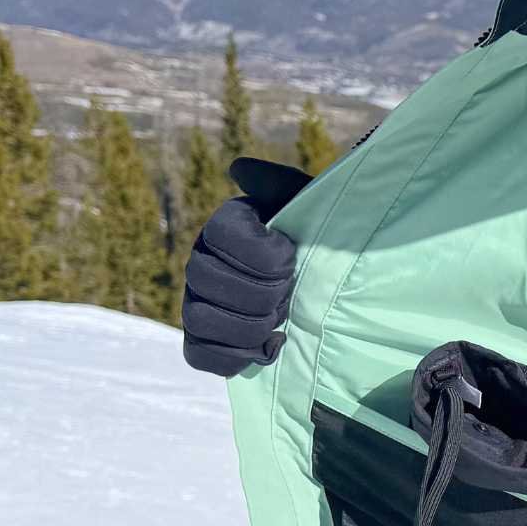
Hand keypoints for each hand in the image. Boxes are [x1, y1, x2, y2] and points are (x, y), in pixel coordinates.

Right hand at [182, 185, 302, 377]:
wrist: (329, 280)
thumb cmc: (319, 237)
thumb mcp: (308, 204)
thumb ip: (277, 184)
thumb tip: (240, 169)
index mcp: (222, 226)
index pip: (220, 236)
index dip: (262, 253)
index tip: (292, 255)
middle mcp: (200, 261)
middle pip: (205, 280)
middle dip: (259, 293)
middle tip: (289, 294)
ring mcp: (197, 302)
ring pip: (199, 319)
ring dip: (249, 325)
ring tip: (280, 320)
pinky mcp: (204, 340)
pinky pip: (198, 355)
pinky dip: (233, 357)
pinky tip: (268, 347)